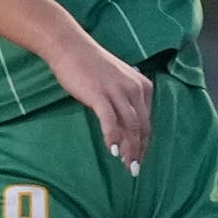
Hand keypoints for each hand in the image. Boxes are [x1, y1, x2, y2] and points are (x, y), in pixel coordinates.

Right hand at [44, 35, 151, 174]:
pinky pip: (110, 120)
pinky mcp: (100, 94)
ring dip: (129, 149)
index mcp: (142, 86)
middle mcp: (134, 88)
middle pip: (142, 126)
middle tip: (133, 169)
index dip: (145, 143)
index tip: (139, 159)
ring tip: (125, 165)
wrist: (70, 47)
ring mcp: (117, 91)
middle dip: (139, 150)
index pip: (148, 121)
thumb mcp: (115, 83)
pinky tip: (111, 149)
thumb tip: (125, 130)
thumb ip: (123, 103)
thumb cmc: (90, 66)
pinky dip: (113, 137)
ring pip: (130, 126)